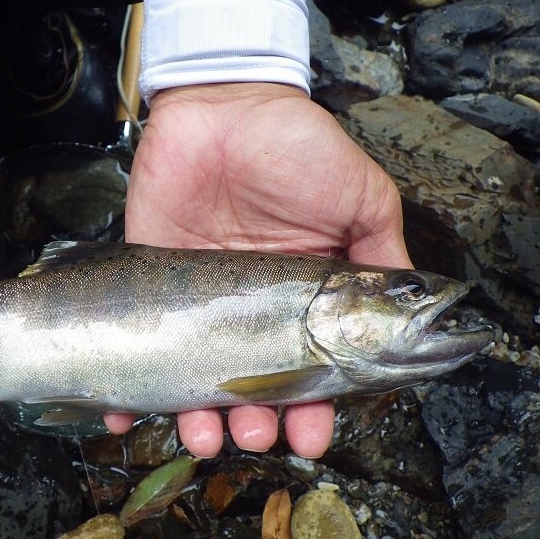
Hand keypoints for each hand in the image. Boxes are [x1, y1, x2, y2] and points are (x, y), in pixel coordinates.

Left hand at [112, 82, 411, 457]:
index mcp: (303, 296)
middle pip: (251, 383)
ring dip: (200, 415)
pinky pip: (140, 336)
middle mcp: (251, 306)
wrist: (224, 102)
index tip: (311, 436)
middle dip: (255, 420)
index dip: (313, 407)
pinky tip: (127, 414)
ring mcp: (200, 296)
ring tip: (205, 436)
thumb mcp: (361, 199)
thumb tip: (412, 319)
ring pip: (196, 374)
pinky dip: (128, 382)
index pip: (309, 368)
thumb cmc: (297, 147)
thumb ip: (381, 259)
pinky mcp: (151, 277)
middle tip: (254, 436)